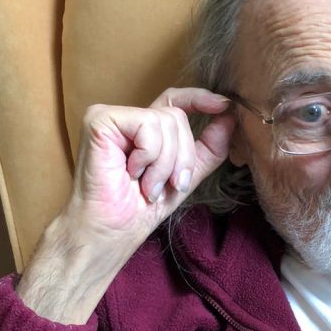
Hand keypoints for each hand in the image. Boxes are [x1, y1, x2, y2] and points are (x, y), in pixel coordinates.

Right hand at [17, 87, 234, 323]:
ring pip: (165, 122)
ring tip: (147, 185)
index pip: (176, 101)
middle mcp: (129, 120)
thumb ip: (208, 148)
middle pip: (177, 118)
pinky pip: (147, 125)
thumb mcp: (186, 177)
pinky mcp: (100, 120)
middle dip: (182, 158)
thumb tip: (230, 117)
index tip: (225, 105)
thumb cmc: (140, 209)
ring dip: (164, 163)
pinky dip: (148, 156)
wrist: (113, 231)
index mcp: (147, 131)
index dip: (200, 99)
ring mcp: (113, 117)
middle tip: (167, 185)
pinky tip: (131, 172)